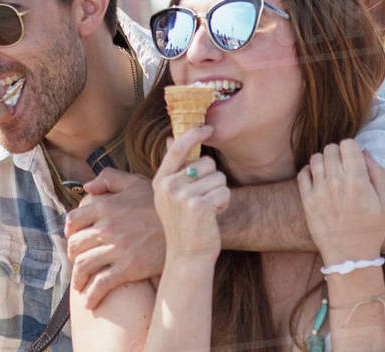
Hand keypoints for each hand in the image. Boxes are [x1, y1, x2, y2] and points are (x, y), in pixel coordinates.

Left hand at [64, 168, 164, 308]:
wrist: (187, 226)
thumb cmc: (159, 204)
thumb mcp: (135, 182)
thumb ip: (109, 179)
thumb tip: (87, 187)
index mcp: (106, 206)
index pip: (73, 220)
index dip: (69, 232)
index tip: (72, 240)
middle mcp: (107, 227)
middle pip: (76, 245)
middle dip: (72, 256)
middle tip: (77, 263)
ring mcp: (117, 248)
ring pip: (84, 265)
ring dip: (78, 278)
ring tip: (80, 285)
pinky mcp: (129, 267)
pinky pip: (101, 284)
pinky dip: (91, 295)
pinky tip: (90, 302)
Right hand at [152, 126, 228, 265]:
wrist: (187, 256)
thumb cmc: (184, 224)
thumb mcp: (170, 195)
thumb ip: (172, 168)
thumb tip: (170, 139)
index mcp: (160, 180)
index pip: (177, 148)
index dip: (193, 134)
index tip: (207, 128)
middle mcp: (168, 185)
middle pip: (207, 163)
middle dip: (212, 179)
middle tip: (202, 200)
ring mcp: (182, 196)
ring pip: (219, 178)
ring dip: (219, 193)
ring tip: (206, 210)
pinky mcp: (199, 206)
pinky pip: (224, 192)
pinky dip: (223, 204)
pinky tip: (212, 216)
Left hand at [297, 140, 384, 265]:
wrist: (350, 255)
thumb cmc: (371, 229)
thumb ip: (377, 173)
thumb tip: (364, 151)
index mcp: (358, 181)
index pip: (348, 144)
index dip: (352, 148)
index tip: (354, 158)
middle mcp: (336, 182)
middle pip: (330, 148)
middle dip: (338, 153)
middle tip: (343, 166)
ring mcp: (319, 190)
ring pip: (316, 158)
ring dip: (324, 161)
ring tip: (331, 173)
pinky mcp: (307, 199)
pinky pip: (303, 172)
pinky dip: (309, 171)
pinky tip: (319, 179)